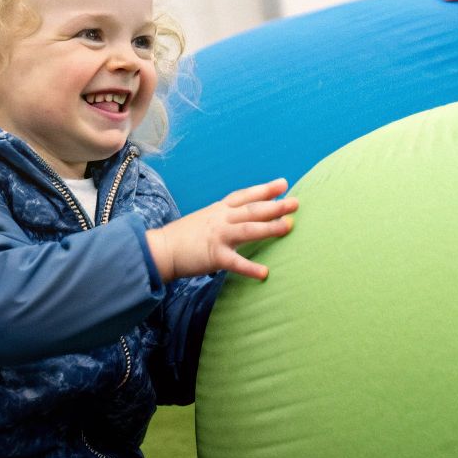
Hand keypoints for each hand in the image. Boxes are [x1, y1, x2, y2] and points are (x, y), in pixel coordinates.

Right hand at [147, 180, 296, 281]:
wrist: (161, 249)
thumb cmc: (184, 236)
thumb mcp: (205, 219)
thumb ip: (224, 216)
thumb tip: (242, 216)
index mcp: (219, 210)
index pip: (245, 196)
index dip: (264, 190)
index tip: (283, 184)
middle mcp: (221, 219)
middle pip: (252, 209)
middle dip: (275, 205)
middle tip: (295, 203)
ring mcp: (218, 236)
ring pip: (248, 229)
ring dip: (270, 227)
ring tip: (288, 226)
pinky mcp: (214, 256)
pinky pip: (235, 263)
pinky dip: (251, 268)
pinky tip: (265, 273)